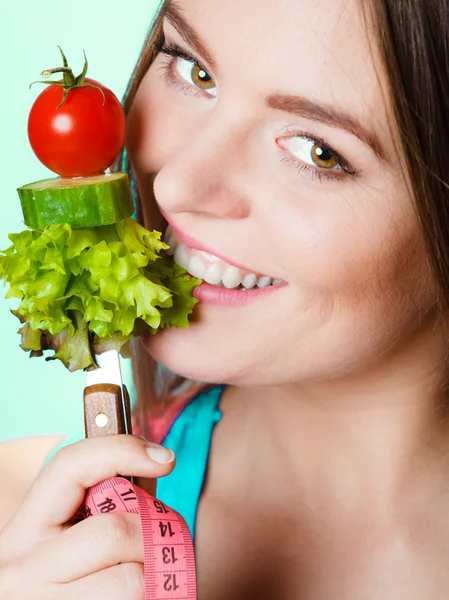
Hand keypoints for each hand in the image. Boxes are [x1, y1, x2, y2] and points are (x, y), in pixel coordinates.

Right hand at [0, 435, 174, 598]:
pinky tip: (133, 598)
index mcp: (26, 528)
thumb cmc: (81, 577)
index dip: (122, 452)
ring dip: (149, 577)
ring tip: (140, 580)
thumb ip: (110, 499)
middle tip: (154, 548)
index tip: (165, 460)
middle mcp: (21, 567)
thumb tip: (159, 461)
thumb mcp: (78, 533)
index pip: (69, 466)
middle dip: (148, 537)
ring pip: (131, 579)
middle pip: (114, 532)